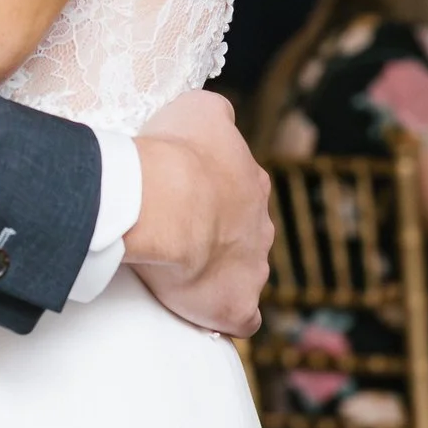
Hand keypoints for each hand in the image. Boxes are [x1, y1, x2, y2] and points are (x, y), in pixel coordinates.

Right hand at [126, 91, 272, 337]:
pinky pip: (238, 317)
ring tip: (177, 271)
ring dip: (216, 274)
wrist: (166, 200)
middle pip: (243, 235)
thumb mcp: (199, 109)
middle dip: (217, 237)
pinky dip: (222, 315)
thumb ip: (216, 114)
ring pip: (242, 274)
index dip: (210, 197)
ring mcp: (254, 268)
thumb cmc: (176, 151)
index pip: (238, 192)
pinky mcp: (238, 305)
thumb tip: (218, 118)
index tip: (182, 200)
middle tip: (176, 235)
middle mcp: (261, 225)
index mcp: (251, 183)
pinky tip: (200, 311)